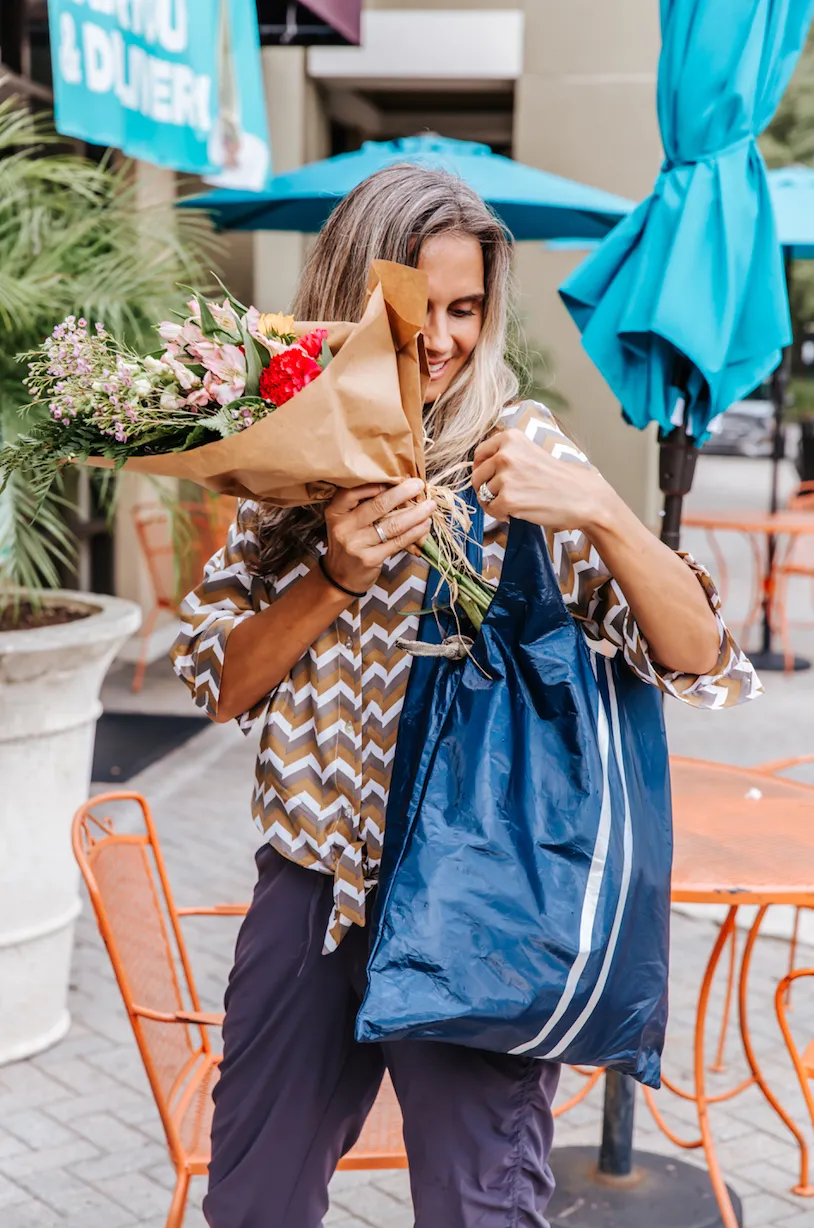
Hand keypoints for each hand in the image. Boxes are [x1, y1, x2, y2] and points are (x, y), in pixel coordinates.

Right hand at [323, 478, 434, 593]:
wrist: (340, 577)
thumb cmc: (349, 542)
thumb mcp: (346, 521)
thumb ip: (363, 505)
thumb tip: (398, 486)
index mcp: (335, 511)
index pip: (354, 491)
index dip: (377, 483)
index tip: (398, 477)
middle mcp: (343, 526)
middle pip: (378, 505)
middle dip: (402, 493)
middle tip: (419, 485)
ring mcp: (356, 544)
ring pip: (392, 524)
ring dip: (415, 513)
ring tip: (430, 506)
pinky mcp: (370, 558)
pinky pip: (397, 542)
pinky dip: (414, 532)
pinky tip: (424, 525)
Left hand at [472, 429, 614, 532]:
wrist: (582, 496)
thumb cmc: (558, 478)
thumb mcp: (530, 452)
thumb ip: (506, 455)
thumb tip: (477, 467)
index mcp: (510, 438)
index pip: (479, 454)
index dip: (481, 469)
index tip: (489, 478)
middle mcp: (505, 454)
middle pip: (477, 476)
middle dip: (486, 489)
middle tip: (505, 496)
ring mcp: (506, 477)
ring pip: (483, 494)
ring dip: (495, 503)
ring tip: (516, 503)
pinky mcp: (508, 499)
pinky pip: (490, 510)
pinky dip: (500, 514)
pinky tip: (515, 512)